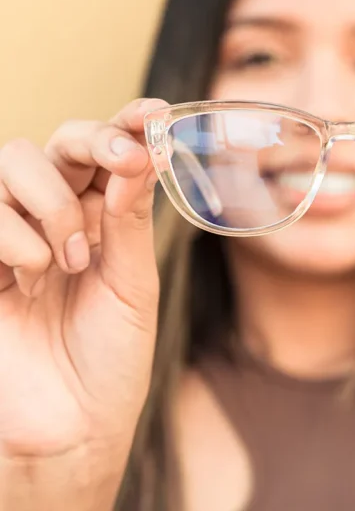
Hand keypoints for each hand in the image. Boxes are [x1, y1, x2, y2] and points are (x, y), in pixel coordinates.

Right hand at [0, 99, 166, 507]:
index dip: (128, 124)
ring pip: (14, 162)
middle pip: (60, 144)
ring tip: (73, 261)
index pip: (110, 155)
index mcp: (102, 222)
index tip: (156, 112)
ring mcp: (11, 237)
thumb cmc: (110, 359)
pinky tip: (32, 278)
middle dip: (95, 141)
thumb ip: (128, 220)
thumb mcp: (133, 284)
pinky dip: (14, 235)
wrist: (72, 427)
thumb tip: (141, 152)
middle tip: (125, 159)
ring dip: (53, 203)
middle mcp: (56, 219)